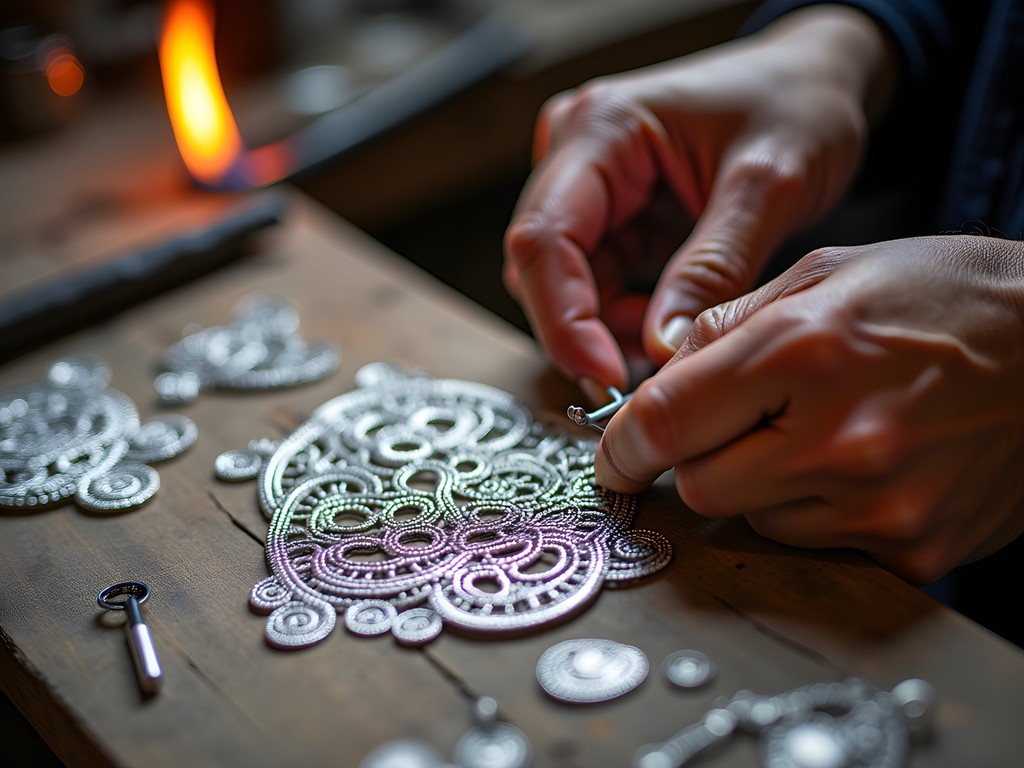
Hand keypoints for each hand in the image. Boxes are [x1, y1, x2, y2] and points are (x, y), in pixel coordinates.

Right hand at [503, 6, 893, 393]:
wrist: (820, 77)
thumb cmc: (798, 102)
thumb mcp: (768, 185)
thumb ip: (712, 268)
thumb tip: (661, 350)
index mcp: (602, 127)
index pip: (544, 236)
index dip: (563, 317)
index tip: (604, 375)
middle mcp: (578, 151)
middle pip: (542, 264)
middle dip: (582, 329)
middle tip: (634, 382)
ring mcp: (591, 181)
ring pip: (565, 280)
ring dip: (604, 326)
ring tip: (668, 346)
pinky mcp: (612, 210)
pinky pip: (595, 278)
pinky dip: (622, 314)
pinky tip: (664, 324)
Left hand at [595, 235, 1023, 582]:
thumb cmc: (945, 297)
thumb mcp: (828, 273)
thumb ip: (729, 324)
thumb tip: (659, 372)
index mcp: (804, 351)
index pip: (667, 420)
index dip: (623, 443)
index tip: (616, 454)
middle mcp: (839, 438)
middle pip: (700, 488)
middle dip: (696, 461)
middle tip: (732, 428)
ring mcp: (880, 505)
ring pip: (755, 522)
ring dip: (759, 487)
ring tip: (814, 436)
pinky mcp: (914, 549)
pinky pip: (819, 547)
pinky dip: (815, 514)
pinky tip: (858, 468)